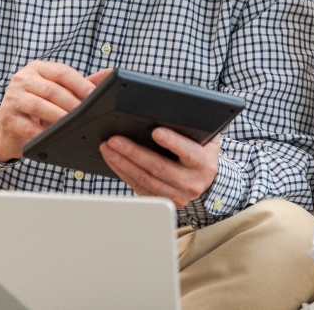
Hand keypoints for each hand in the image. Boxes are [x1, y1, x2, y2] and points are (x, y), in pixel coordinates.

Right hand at [0, 62, 110, 161]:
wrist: (8, 126)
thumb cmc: (38, 105)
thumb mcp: (58, 91)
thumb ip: (82, 83)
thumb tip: (109, 74)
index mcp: (38, 68)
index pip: (62, 72)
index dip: (80, 84)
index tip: (94, 95)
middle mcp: (23, 79)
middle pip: (52, 89)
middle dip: (72, 103)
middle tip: (87, 115)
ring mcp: (13, 97)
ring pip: (39, 106)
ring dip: (59, 117)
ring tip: (73, 125)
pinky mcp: (7, 117)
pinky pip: (27, 126)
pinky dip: (42, 133)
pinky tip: (53, 138)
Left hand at [99, 128, 220, 207]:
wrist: (204, 178)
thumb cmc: (201, 151)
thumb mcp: (204, 137)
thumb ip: (192, 127)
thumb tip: (171, 113)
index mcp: (203, 163)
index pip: (188, 152)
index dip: (172, 142)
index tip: (156, 132)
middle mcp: (191, 182)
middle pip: (159, 167)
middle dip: (134, 152)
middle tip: (115, 140)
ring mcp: (176, 195)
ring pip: (144, 179)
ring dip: (122, 163)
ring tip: (108, 148)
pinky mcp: (161, 200)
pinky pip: (138, 187)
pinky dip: (123, 173)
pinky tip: (114, 161)